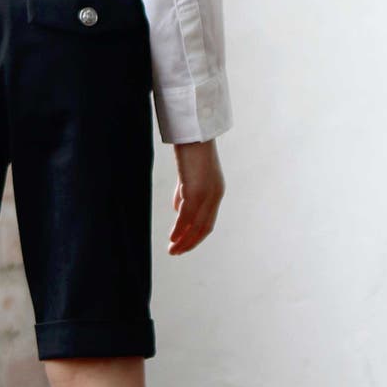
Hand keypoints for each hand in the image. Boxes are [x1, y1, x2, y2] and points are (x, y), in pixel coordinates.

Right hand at [168, 139, 224, 254]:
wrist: (193, 133)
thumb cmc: (189, 150)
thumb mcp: (187, 176)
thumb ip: (184, 194)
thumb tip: (179, 211)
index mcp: (215, 191)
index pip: (207, 221)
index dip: (195, 236)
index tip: (182, 245)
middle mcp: (215, 195)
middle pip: (204, 227)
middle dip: (190, 243)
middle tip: (175, 252)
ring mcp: (207, 194)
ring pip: (196, 225)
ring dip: (183, 240)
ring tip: (172, 250)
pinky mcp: (197, 191)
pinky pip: (187, 216)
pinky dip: (179, 229)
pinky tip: (171, 238)